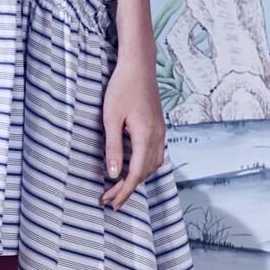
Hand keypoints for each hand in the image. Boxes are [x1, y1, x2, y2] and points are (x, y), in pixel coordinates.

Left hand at [100, 58, 166, 210]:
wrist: (139, 65)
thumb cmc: (122, 87)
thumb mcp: (111, 117)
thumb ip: (113, 146)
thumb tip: (114, 174)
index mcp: (146, 137)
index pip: (136, 174)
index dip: (124, 192)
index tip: (112, 203)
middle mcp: (157, 137)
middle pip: (145, 173)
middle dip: (128, 188)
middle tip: (109, 199)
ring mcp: (160, 132)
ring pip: (153, 165)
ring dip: (137, 178)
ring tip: (119, 187)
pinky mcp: (159, 127)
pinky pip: (155, 154)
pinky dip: (145, 166)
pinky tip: (134, 166)